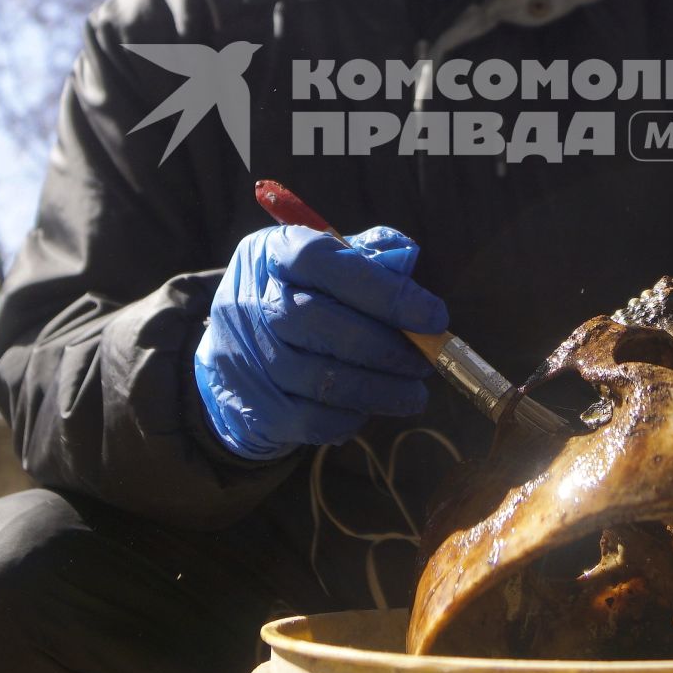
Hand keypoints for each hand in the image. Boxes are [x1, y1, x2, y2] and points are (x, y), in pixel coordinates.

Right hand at [196, 224, 447, 459]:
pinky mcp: (254, 407)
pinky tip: (371, 408)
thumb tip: (407, 260)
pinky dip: (352, 418)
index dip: (384, 291)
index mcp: (274, 252)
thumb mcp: (330, 262)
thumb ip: (370, 257)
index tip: (434, 316)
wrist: (238, 358)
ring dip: (382, 390)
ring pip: (324, 380)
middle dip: (388, 348)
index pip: (324, 262)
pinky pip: (314, 419)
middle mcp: (251, 301)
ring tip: (413, 393)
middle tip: (426, 362)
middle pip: (324, 324)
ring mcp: (248, 357)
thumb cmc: (303, 298)